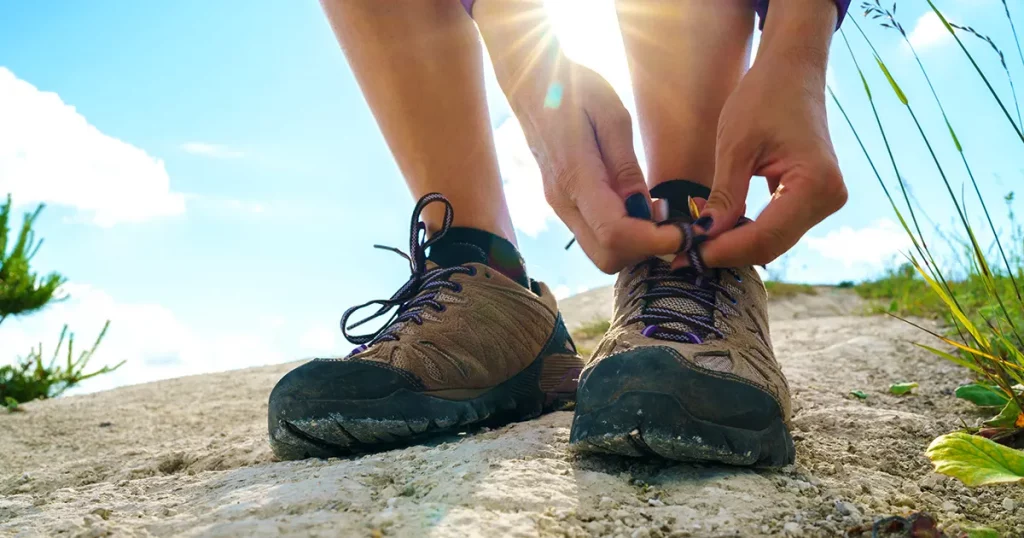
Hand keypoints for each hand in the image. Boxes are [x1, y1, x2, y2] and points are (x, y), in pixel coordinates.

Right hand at [474, 1, 681, 272]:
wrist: (531, 84)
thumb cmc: (574, 88)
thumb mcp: (611, 114)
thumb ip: (627, 166)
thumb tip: (645, 209)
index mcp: (575, 177)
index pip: (616, 234)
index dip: (655, 242)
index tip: (685, 230)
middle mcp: (563, 201)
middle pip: (608, 258)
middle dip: (645, 250)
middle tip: (671, 223)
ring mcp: (559, 207)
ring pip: (600, 253)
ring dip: (634, 245)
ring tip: (657, 213)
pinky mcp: (563, 205)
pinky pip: (595, 237)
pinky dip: (622, 235)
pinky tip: (638, 208)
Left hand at [687, 0, 846, 269]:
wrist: (792, 70)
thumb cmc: (764, 96)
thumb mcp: (736, 146)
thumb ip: (725, 196)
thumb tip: (705, 238)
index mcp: (815, 184)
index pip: (765, 237)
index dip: (723, 251)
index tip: (684, 256)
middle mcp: (829, 198)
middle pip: (771, 245)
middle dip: (727, 253)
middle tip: (681, 258)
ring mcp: (825, 200)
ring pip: (774, 241)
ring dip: (735, 246)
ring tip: (693, 248)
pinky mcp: (813, 198)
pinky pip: (777, 227)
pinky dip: (746, 233)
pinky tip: (715, 234)